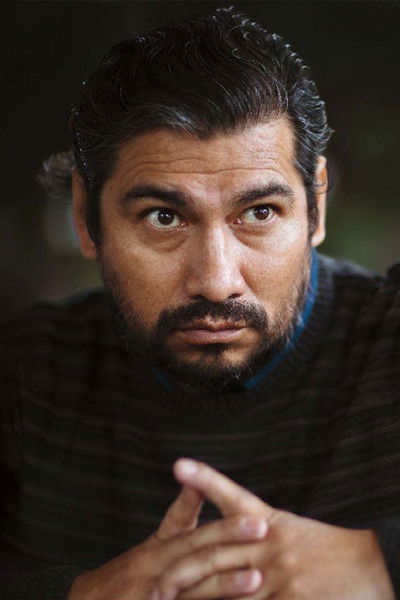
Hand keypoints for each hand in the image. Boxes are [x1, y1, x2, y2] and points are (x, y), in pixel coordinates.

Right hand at [67, 484, 266, 599]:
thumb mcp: (154, 544)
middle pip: (195, 548)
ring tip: (253, 580)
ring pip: (190, 585)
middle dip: (228, 536)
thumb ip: (179, 517)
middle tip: (262, 529)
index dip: (221, 518)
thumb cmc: (130, 574)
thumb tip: (198, 485)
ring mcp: (150, 591)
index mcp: (160, 547)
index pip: (187, 523)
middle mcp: (154, 565)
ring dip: (222, 583)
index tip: (257, 515)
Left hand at [153, 458, 394, 599]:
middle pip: (215, 554)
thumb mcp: (290, 531)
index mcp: (268, 521)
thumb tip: (232, 537)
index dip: (205, 480)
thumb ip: (259, 533)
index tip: (180, 466)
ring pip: (228, 591)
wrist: (370, 568)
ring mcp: (277, 576)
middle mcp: (268, 545)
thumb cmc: (329, 549)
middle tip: (154, 584)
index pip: (232, 497)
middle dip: (181, 572)